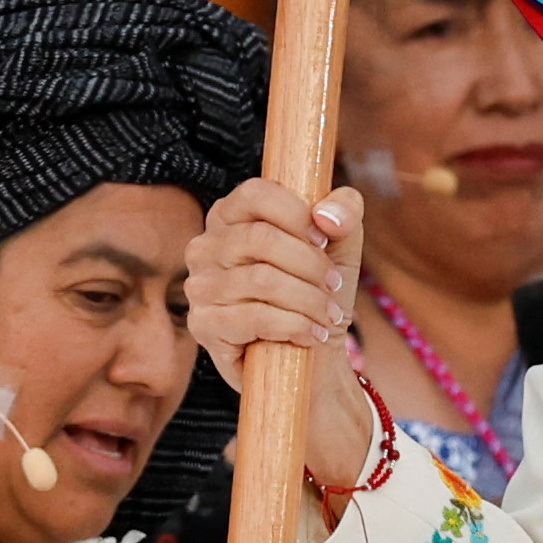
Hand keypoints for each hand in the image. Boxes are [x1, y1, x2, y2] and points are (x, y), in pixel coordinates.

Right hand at [187, 180, 378, 494]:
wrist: (313, 349)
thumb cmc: (319, 287)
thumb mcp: (342, 240)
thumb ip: (344, 208)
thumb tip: (325, 216)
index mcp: (231, 215)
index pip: (255, 193)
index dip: (297, 213)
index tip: (325, 238)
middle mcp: (205, 246)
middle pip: (261, 239)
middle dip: (311, 265)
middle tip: (333, 286)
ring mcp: (198, 287)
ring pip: (261, 280)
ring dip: (308, 300)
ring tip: (327, 314)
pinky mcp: (203, 325)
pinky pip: (252, 318)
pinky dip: (294, 326)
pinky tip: (311, 334)